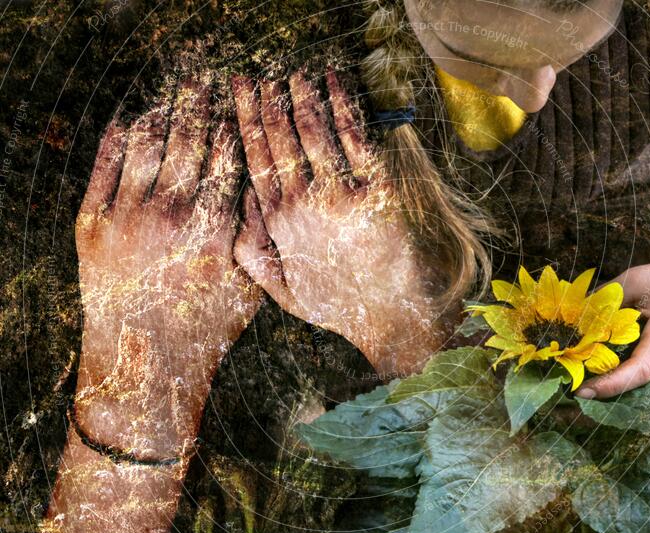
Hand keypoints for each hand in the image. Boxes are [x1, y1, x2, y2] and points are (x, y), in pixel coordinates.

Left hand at [40, 79, 262, 532]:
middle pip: (189, 140)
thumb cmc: (208, 328)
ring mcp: (128, 214)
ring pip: (148, 144)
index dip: (234, 124)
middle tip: (206, 80)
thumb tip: (266, 192)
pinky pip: (106, 165)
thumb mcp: (252, 286)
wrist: (145, 363)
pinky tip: (130, 119)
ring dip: (163, 112)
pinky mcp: (93, 223)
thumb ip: (258, 236)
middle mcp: (172, 212)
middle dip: (200, 105)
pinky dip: (119, 137)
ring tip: (174, 92)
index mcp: (216, 225)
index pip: (228, 156)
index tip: (240, 103)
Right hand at [232, 69, 447, 376]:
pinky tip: (334, 81)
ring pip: (312, 132)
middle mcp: (303, 202)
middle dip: (265, 103)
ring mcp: (339, 194)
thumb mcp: (281, 291)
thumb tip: (243, 203)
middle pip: (278, 139)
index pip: (255, 160)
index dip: (246, 122)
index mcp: (278, 223)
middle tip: (257, 77)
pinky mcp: (375, 190)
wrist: (388, 318)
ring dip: (300, 97)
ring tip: (293, 75)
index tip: (239, 97)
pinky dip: (342, 104)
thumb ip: (252, 252)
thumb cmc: (336, 306)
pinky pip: (354, 137)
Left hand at [575, 245, 649, 398]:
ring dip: (621, 388)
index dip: (609, 385)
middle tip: (575, 386)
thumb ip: (607, 299)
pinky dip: (635, 380)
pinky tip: (613, 369)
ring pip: (649, 390)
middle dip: (608, 393)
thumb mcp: (641, 279)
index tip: (581, 391)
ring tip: (589, 378)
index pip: (639, 371)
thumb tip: (576, 320)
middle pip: (641, 390)